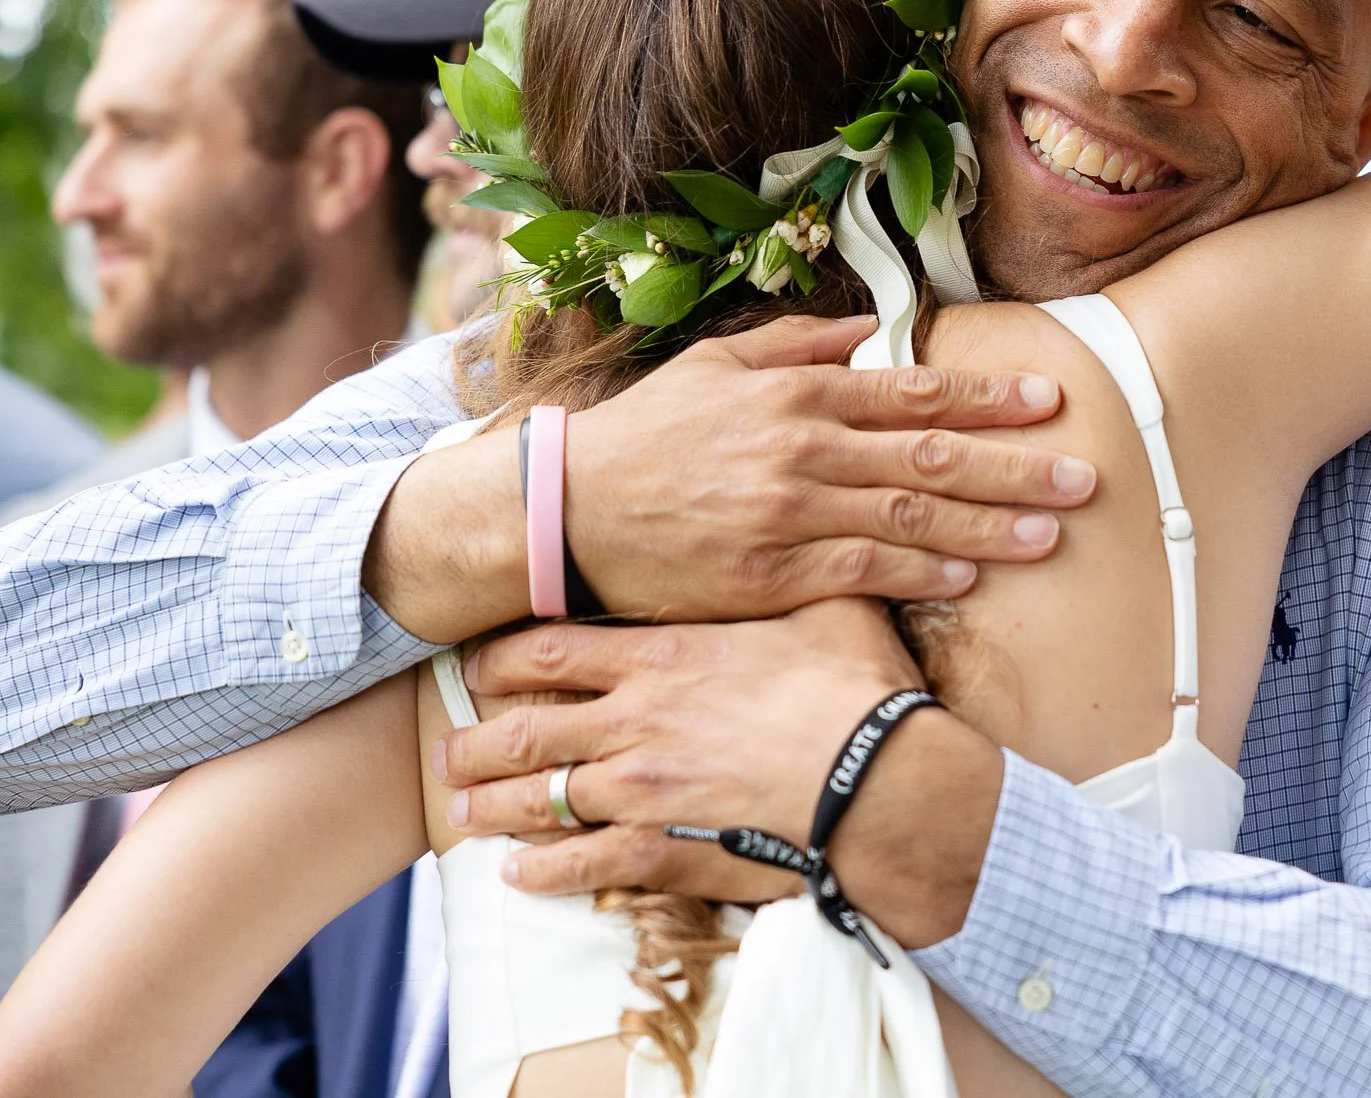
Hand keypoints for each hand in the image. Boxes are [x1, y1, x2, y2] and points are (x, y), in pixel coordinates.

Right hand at [369, 314, 1096, 642]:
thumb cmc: (646, 435)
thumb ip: (799, 342)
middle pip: (931, 458)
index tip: (1048, 399)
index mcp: (795, 393)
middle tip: (1082, 475)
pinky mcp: (770, 576)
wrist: (566, 510)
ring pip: (909, 520)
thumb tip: (874, 328)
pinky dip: (919, 576)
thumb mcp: (717, 365)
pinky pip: (861, 576)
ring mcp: (788, 515)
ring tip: (1052, 533)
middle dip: (1015, 467)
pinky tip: (969, 578)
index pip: (913, 390)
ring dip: (989, 528)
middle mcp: (802, 450)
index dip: (987, 396)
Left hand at [431, 613, 1000, 947]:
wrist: (881, 780)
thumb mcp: (832, 607)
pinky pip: (581, 864)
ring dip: (492, 806)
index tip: (477, 666)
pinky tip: (517, 874)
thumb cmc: (861, 690)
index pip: (555, 650)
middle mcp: (636, 721)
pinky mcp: (662, 850)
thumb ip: (802, 576)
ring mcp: (642, 790)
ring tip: (459, 814)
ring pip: (540, 797)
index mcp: (667, 657)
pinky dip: (541, 871)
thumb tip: (823, 537)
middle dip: (477, 740)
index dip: (504, 658)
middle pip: (528, 727)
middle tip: (447, 749)